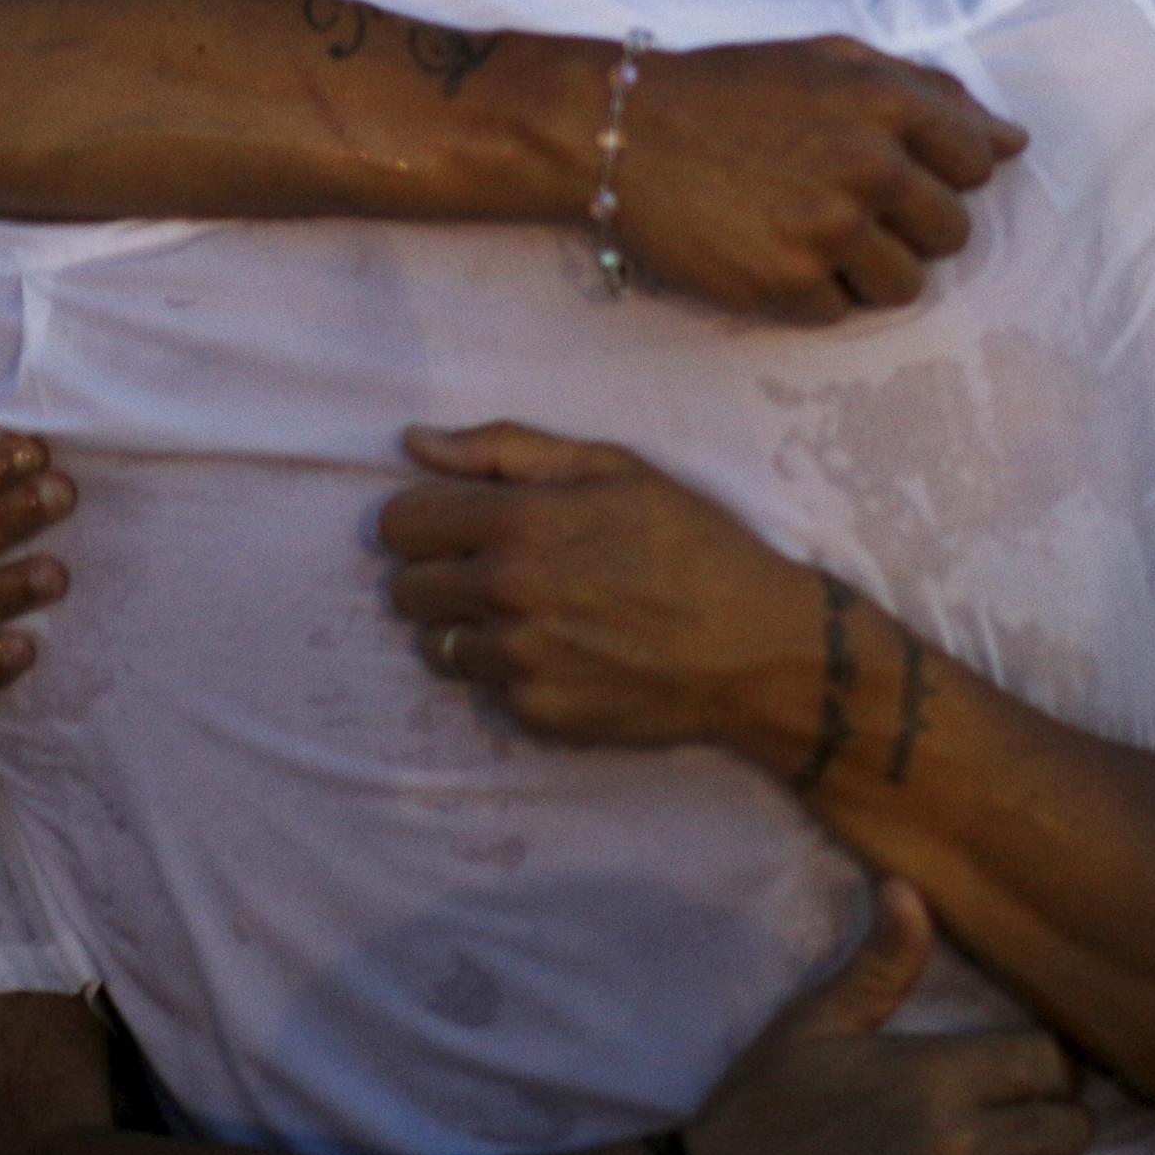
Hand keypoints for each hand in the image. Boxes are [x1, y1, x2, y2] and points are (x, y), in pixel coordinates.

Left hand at [377, 422, 817, 763]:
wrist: (754, 647)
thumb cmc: (691, 543)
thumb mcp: (612, 467)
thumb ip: (503, 450)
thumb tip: (414, 442)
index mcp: (517, 521)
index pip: (400, 522)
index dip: (423, 518)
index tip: (456, 523)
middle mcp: (505, 593)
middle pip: (404, 588)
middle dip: (438, 574)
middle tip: (493, 571)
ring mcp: (518, 660)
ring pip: (435, 645)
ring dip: (467, 628)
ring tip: (528, 616)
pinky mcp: (536, 712)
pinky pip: (485, 689)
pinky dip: (510, 672)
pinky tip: (562, 654)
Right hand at [609, 39, 1025, 322]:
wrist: (622, 131)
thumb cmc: (728, 91)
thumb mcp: (829, 59)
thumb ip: (928, 92)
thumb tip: (1012, 142)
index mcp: (887, 102)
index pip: (978, 161)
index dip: (940, 170)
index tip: (891, 169)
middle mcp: (870, 166)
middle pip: (952, 232)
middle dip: (910, 226)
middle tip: (845, 205)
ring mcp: (831, 231)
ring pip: (905, 284)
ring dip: (867, 269)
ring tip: (809, 234)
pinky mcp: (789, 286)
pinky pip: (841, 312)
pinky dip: (813, 293)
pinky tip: (769, 252)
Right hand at [683, 880, 1118, 1154]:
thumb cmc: (761, 1116)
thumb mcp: (810, 1027)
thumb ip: (879, 966)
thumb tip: (909, 887)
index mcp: (934, 1075)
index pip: (1047, 1061)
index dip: (1047, 1066)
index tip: (1030, 1076)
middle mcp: (964, 1142)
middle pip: (1068, 1124)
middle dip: (1055, 1120)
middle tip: (1031, 1126)